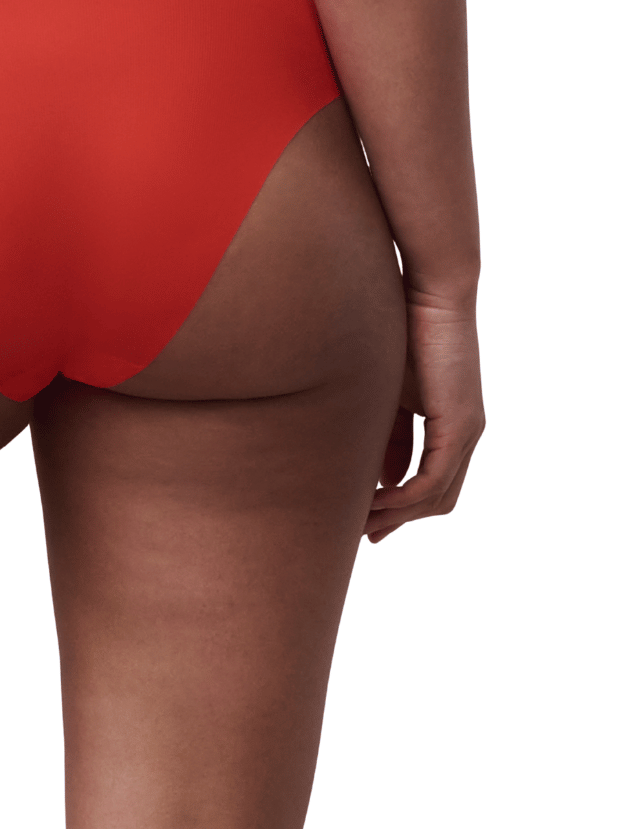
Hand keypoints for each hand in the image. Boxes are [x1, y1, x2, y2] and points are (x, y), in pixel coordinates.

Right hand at [366, 293, 484, 542]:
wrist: (428, 293)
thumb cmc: (402, 330)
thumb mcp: (388, 394)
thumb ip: (388, 436)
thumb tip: (381, 477)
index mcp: (451, 424)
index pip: (431, 481)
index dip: (399, 506)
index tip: (366, 520)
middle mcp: (466, 433)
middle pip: (438, 499)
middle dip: (399, 520)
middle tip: (364, 535)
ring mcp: (467, 431)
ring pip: (436, 496)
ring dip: (398, 515)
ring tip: (362, 524)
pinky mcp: (459, 426)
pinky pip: (432, 480)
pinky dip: (404, 499)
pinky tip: (376, 504)